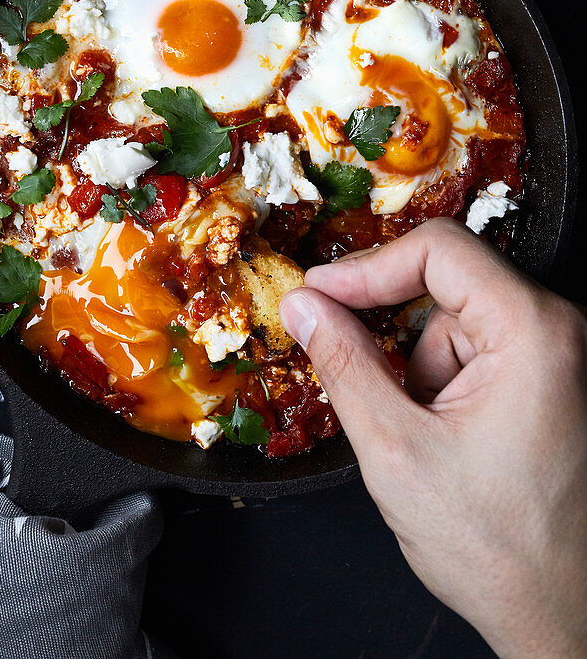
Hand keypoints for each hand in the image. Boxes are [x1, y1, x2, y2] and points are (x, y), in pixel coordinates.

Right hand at [279, 218, 586, 657]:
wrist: (562, 617)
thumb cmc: (501, 550)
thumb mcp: (397, 451)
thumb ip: (344, 365)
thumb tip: (306, 307)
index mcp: (534, 332)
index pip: (439, 251)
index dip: (368, 268)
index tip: (320, 294)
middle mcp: (558, 332)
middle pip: (447, 287)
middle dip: (394, 335)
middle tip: (358, 378)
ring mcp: (559, 357)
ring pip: (456, 325)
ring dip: (421, 369)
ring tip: (424, 438)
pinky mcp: (551, 381)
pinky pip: (477, 353)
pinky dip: (444, 385)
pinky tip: (448, 440)